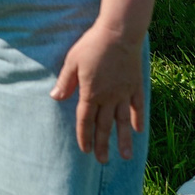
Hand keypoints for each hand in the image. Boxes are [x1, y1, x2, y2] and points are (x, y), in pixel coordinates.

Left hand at [50, 22, 144, 161]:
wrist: (119, 32)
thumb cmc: (92, 45)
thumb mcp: (72, 61)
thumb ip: (65, 81)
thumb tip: (55, 98)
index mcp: (90, 93)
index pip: (85, 120)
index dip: (84, 136)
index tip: (85, 150)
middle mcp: (108, 97)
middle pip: (104, 126)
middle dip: (102, 145)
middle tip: (102, 161)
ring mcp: (123, 93)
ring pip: (123, 122)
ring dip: (124, 140)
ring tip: (125, 157)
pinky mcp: (135, 85)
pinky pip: (137, 106)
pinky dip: (138, 119)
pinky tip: (139, 130)